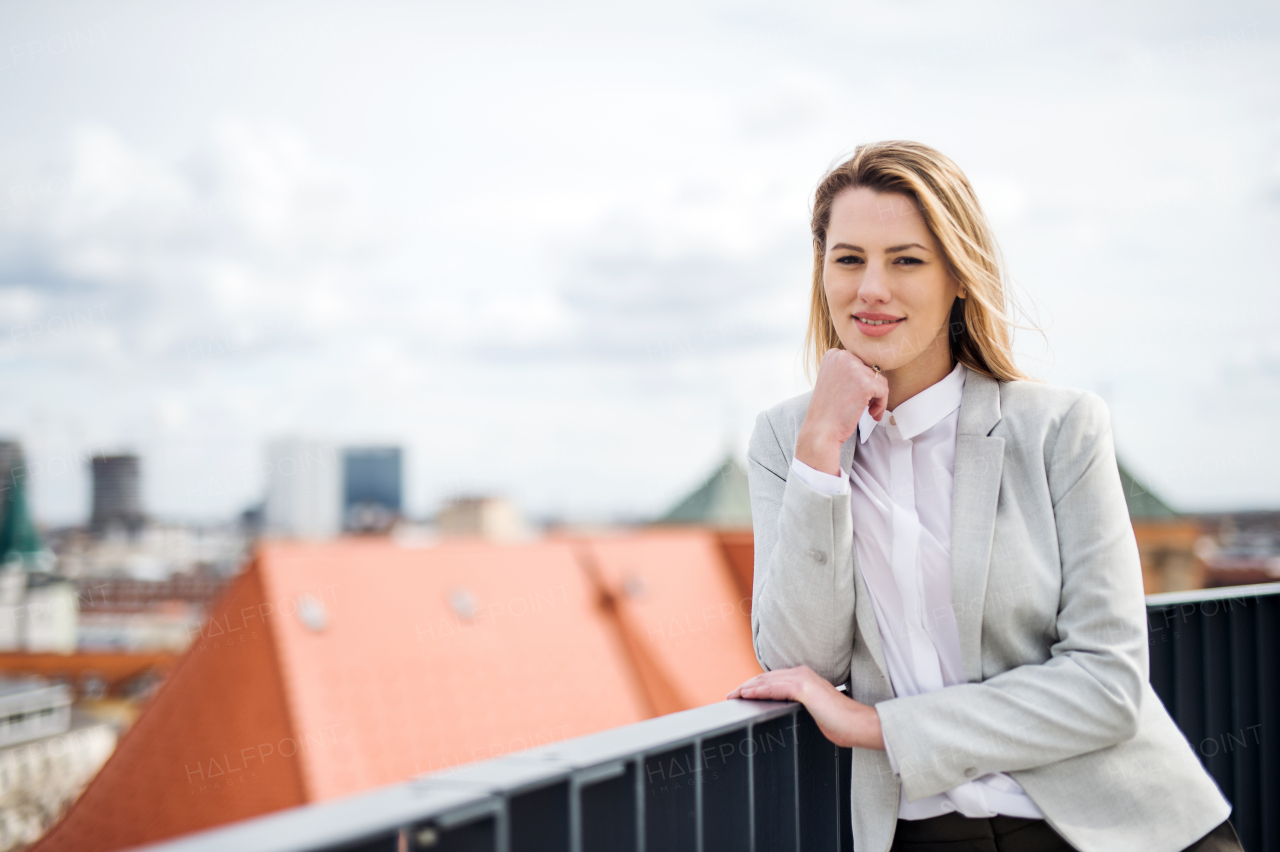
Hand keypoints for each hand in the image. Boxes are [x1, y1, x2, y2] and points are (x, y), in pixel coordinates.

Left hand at [726, 665, 884, 750]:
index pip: (773, 679)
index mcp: (804, 677)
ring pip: (767, 682)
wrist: (856, 724)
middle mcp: (802, 673)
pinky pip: (774, 689)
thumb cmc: (839, 723)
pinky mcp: (803, 688)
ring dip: (747, 688)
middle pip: (766, 678)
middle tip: (731, 695)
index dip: (755, 685)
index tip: (741, 693)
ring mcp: (802, 679)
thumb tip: (785, 711)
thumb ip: (800, 706)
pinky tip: (746, 695)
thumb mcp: (815, 711)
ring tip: (733, 695)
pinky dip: (758, 691)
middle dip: (747, 685)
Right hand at [795, 349, 888, 474]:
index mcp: (834, 355)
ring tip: (867, 411)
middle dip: (871, 389)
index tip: (854, 396)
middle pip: (871, 369)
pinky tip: (871, 414)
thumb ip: (848, 371)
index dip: (861, 381)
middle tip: (862, 406)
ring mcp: (854, 368)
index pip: (860, 362)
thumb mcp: (833, 381)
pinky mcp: (865, 383)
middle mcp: (842, 356)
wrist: (820, 430)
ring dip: (877, 398)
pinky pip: (884, 390)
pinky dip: (882, 405)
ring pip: (880, 379)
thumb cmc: (828, 411)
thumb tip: (874, 368)